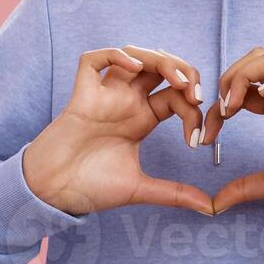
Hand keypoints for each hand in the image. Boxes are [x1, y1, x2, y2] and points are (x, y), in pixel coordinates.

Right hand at [21, 46, 214, 215]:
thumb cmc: (90, 189)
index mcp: (141, 119)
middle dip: (185, 72)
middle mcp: (125, 102)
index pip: (175, 97)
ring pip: (134, 55)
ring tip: (176, 81)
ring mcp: (104, 96)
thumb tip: (211, 208)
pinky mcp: (81, 96)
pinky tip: (134, 67)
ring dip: (160, 60)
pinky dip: (115, 55)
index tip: (197, 139)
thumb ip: (175, 193)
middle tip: (196, 94)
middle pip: (160, 67)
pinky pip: (93, 60)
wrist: (53, 195)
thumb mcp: (140, 189)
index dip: (193, 110)